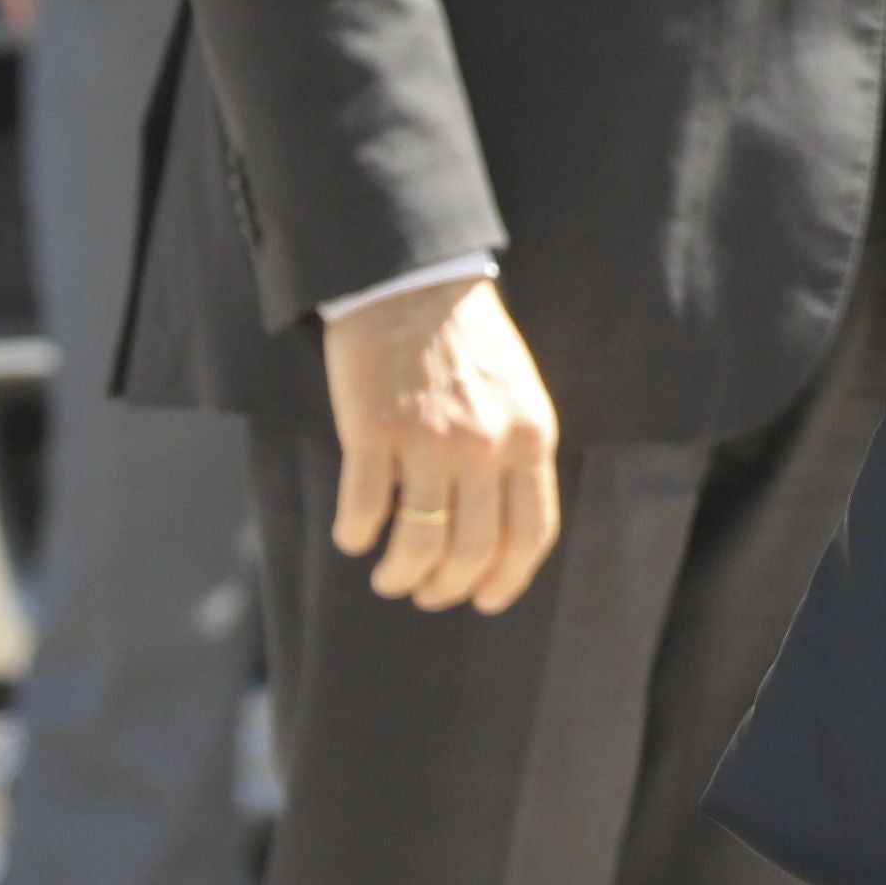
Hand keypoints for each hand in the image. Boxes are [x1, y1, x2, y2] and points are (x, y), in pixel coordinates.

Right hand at [320, 273, 560, 613]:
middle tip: (426, 592)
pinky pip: (364, 511)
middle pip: (471, 552)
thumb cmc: (468, 344)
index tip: (483, 600)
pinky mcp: (373, 432)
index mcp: (531, 437)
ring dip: (400, 575)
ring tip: (390, 577)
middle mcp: (486, 445)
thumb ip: (517, 457)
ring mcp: (429, 440)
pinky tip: (354, 536)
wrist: (415, 283)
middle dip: (446, 588)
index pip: (531, 533)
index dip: (507, 579)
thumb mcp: (519, 397)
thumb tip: (503, 536)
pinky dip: (356, 535)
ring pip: (418, 544)